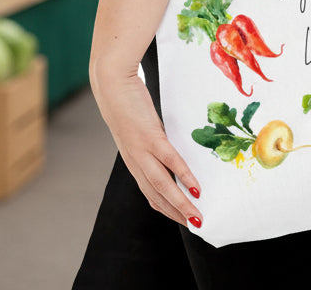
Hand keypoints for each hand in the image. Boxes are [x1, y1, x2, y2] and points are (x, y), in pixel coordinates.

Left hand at [93, 65, 201, 227]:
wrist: (111, 84)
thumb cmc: (127, 102)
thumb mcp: (140, 128)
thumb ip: (153, 140)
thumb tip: (172, 148)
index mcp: (134, 160)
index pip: (151, 194)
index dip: (168, 209)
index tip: (185, 219)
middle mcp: (136, 161)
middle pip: (157, 196)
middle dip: (177, 214)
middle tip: (197, 227)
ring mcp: (141, 150)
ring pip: (162, 186)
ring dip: (181, 205)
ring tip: (198, 217)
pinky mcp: (150, 136)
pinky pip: (170, 161)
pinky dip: (183, 177)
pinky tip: (196, 188)